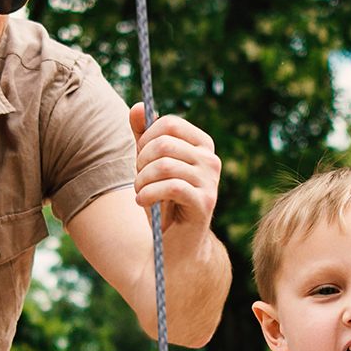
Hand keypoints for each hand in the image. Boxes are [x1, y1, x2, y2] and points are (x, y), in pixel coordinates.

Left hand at [128, 104, 219, 244]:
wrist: (174, 244)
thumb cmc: (162, 201)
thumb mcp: (148, 165)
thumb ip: (143, 136)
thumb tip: (139, 106)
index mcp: (202, 145)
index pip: (170, 124)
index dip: (146, 138)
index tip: (140, 158)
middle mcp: (211, 160)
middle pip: (165, 143)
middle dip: (142, 161)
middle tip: (139, 179)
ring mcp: (211, 181)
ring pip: (165, 165)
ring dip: (142, 180)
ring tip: (140, 192)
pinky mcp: (205, 203)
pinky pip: (171, 187)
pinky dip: (149, 194)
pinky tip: (142, 202)